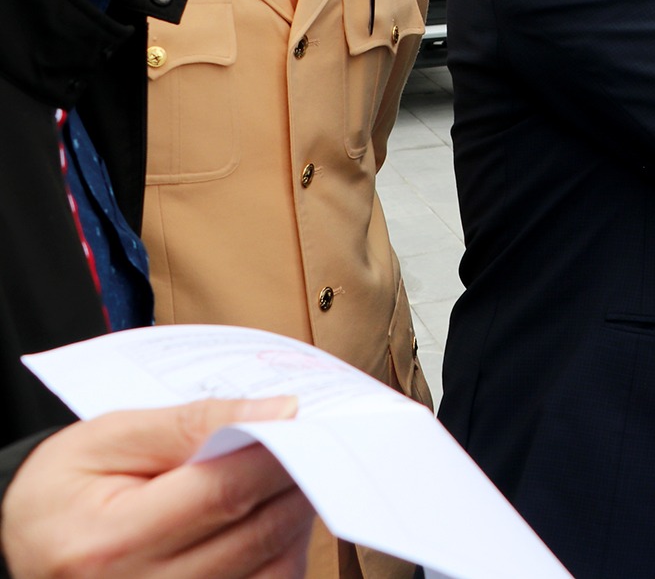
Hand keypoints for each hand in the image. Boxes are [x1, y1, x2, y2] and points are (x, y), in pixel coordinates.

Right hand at [1, 398, 314, 578]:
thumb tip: (277, 411)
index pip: (222, 494)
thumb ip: (191, 422)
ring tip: (284, 480)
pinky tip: (267, 523)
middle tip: (307, 444)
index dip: (275, 452)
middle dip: (294, 482)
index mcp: (109, 544)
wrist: (22, 546)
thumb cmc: (63, 490)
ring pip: (272, 572)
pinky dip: (280, 556)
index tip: (301, 419)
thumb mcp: (108, 438)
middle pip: (254, 535)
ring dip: (294, 521)